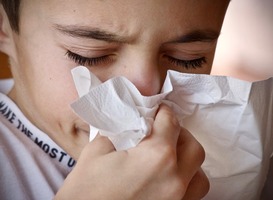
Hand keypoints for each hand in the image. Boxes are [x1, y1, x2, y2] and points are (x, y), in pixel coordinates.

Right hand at [54, 104, 208, 199]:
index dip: (163, 112)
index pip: (170, 123)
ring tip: (169, 157)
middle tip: (162, 132)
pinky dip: (186, 182)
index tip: (158, 111)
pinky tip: (168, 179)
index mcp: (156, 157)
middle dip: (179, 134)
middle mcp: (175, 180)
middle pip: (192, 146)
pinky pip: (192, 195)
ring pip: (200, 175)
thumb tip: (129, 124)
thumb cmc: (85, 192)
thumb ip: (117, 132)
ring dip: (187, 160)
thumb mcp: (96, 152)